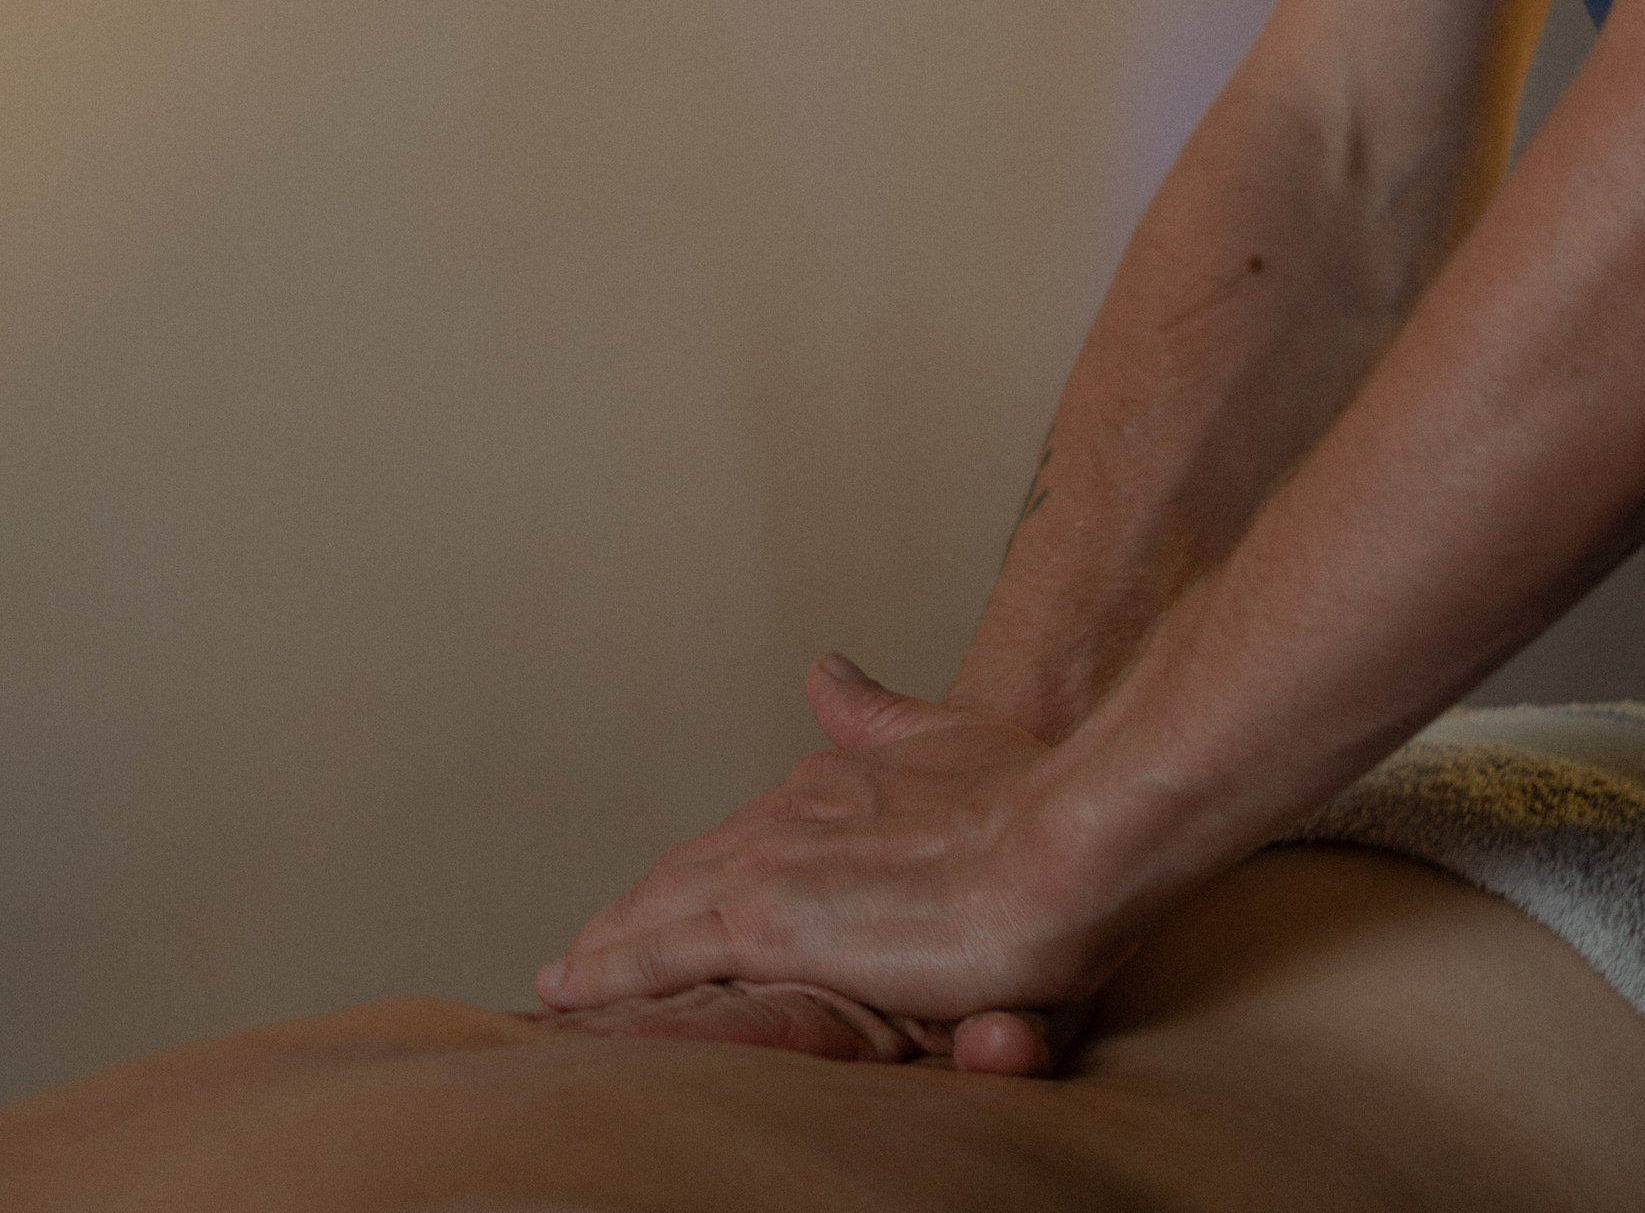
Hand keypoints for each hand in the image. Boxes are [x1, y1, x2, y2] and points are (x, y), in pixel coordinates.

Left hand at [534, 655, 1120, 1067]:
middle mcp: (790, 816)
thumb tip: (825, 669)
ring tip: (561, 980)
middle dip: (633, 915)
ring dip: (605, 946)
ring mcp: (772, 868)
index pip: (743, 838)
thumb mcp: (951, 741)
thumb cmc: (1041, 805)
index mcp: (833, 784)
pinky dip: (607, 972)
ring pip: (658, 910)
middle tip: (580, 957)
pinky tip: (566, 989)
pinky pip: (662, 954)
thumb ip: (880, 714)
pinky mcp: (767, 922)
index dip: (696, 874)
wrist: (1069, 839)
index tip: (659, 900)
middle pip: (685, 871)